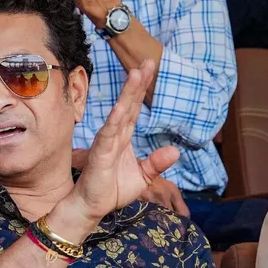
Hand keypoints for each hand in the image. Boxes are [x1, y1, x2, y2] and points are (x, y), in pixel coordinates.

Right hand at [65, 60, 179, 222]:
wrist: (92, 207)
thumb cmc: (111, 190)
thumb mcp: (142, 176)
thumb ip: (156, 162)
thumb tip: (176, 151)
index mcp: (124, 137)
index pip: (135, 108)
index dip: (142, 88)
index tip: (150, 67)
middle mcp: (115, 135)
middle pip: (129, 103)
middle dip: (138, 82)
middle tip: (147, 60)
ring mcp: (106, 142)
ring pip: (119, 113)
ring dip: (127, 94)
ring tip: (135, 73)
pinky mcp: (100, 155)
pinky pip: (108, 134)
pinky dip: (115, 120)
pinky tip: (121, 107)